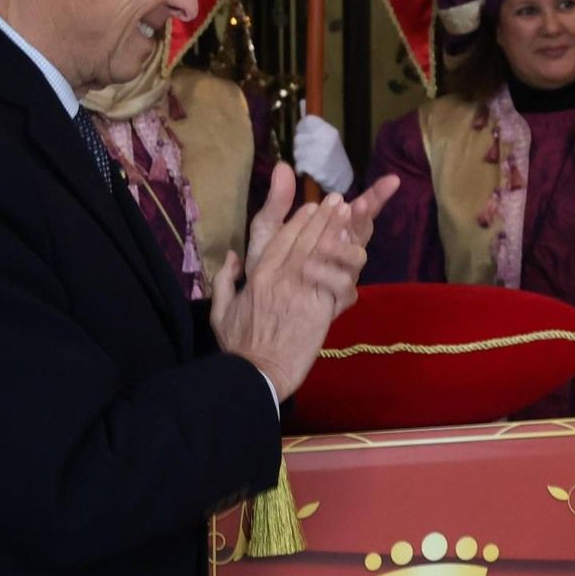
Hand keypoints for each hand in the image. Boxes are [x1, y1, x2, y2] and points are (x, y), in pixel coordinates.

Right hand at [211, 164, 399, 398]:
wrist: (257, 374)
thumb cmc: (238, 347)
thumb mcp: (220, 311)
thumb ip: (225, 280)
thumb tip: (232, 257)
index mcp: (257, 276)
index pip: (280, 239)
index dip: (298, 221)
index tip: (311, 207)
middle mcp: (279, 278)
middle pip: (303, 239)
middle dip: (322, 217)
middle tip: (337, 200)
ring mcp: (300, 292)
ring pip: (321, 253)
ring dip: (335, 230)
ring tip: (348, 212)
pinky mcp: (318, 309)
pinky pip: (336, 280)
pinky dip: (345, 262)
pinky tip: (354, 247)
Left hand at [293, 99, 354, 194]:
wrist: (345, 181)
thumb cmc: (333, 157)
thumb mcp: (327, 135)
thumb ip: (311, 121)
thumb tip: (302, 101)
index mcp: (329, 130)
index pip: (306, 121)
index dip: (304, 130)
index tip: (308, 137)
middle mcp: (326, 139)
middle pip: (299, 137)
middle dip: (301, 146)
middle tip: (312, 154)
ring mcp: (321, 155)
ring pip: (297, 152)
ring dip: (301, 159)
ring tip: (311, 163)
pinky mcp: (317, 171)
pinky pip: (299, 167)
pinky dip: (302, 171)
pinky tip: (310, 172)